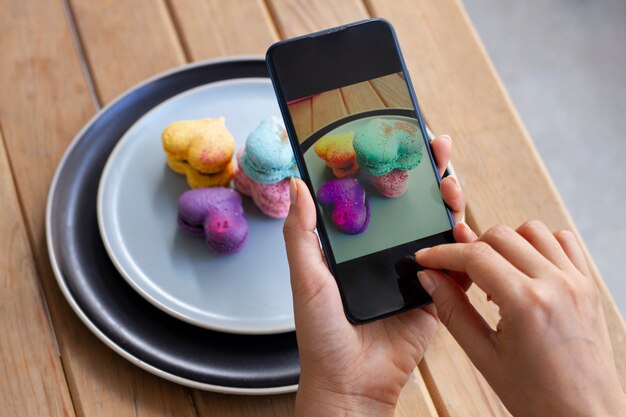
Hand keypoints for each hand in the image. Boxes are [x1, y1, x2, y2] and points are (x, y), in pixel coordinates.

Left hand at [284, 135, 472, 416]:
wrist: (351, 383)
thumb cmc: (322, 336)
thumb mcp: (306, 277)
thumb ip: (301, 234)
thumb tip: (296, 184)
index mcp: (355, 245)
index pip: (375, 195)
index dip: (388, 166)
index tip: (398, 136)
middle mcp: (385, 252)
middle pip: (412, 203)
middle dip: (427, 172)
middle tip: (435, 146)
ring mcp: (413, 269)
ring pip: (438, 226)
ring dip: (448, 199)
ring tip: (449, 180)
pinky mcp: (434, 292)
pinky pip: (456, 262)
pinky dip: (465, 241)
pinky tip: (463, 223)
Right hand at [416, 221, 625, 416]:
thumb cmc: (538, 396)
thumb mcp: (484, 355)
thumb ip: (452, 310)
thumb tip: (429, 278)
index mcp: (527, 304)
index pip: (475, 256)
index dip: (442, 253)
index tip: (426, 258)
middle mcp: (556, 284)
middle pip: (500, 235)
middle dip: (470, 248)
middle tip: (457, 273)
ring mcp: (576, 281)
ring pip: (531, 230)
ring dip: (504, 242)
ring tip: (494, 273)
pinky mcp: (588, 285)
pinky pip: (563, 242)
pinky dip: (538, 244)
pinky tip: (524, 268)